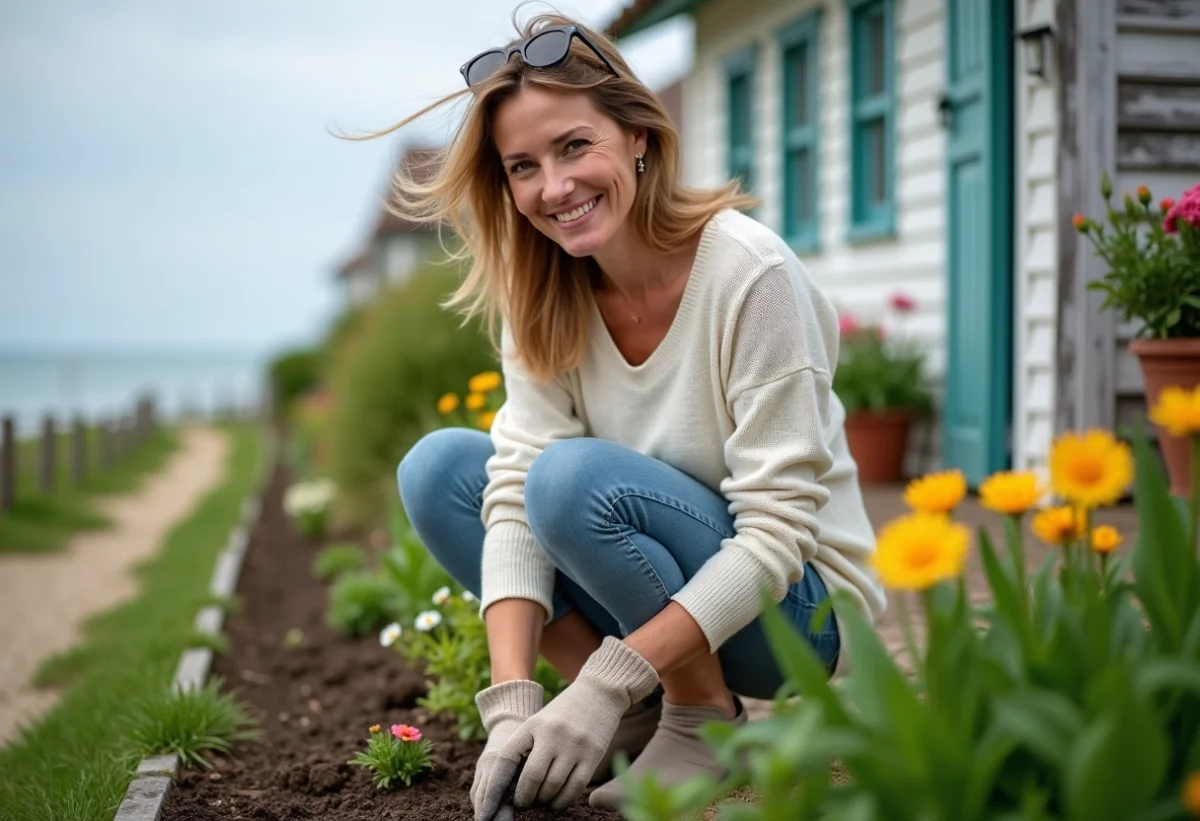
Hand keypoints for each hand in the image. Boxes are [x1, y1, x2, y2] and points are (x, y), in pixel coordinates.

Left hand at [478, 636, 659, 814]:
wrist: (599, 692)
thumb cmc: (564, 712)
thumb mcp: (540, 721)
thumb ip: (527, 747)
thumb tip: (513, 786)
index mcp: (533, 724)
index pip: (507, 759)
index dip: (496, 784)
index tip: (491, 802)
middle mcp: (552, 734)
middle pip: (531, 778)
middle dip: (524, 797)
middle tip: (523, 803)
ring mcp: (574, 745)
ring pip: (553, 786)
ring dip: (544, 800)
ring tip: (541, 802)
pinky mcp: (593, 755)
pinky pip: (575, 787)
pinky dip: (563, 801)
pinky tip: (557, 803)